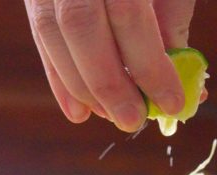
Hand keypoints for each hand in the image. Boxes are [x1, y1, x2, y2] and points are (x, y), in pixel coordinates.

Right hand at [23, 0, 196, 130]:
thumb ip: (169, 14)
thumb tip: (178, 77)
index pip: (129, 13)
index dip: (150, 64)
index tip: (173, 101)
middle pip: (81, 26)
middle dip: (109, 83)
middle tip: (134, 120)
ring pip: (52, 33)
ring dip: (82, 87)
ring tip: (111, 116)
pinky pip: (39, 33)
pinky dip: (58, 76)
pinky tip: (78, 110)